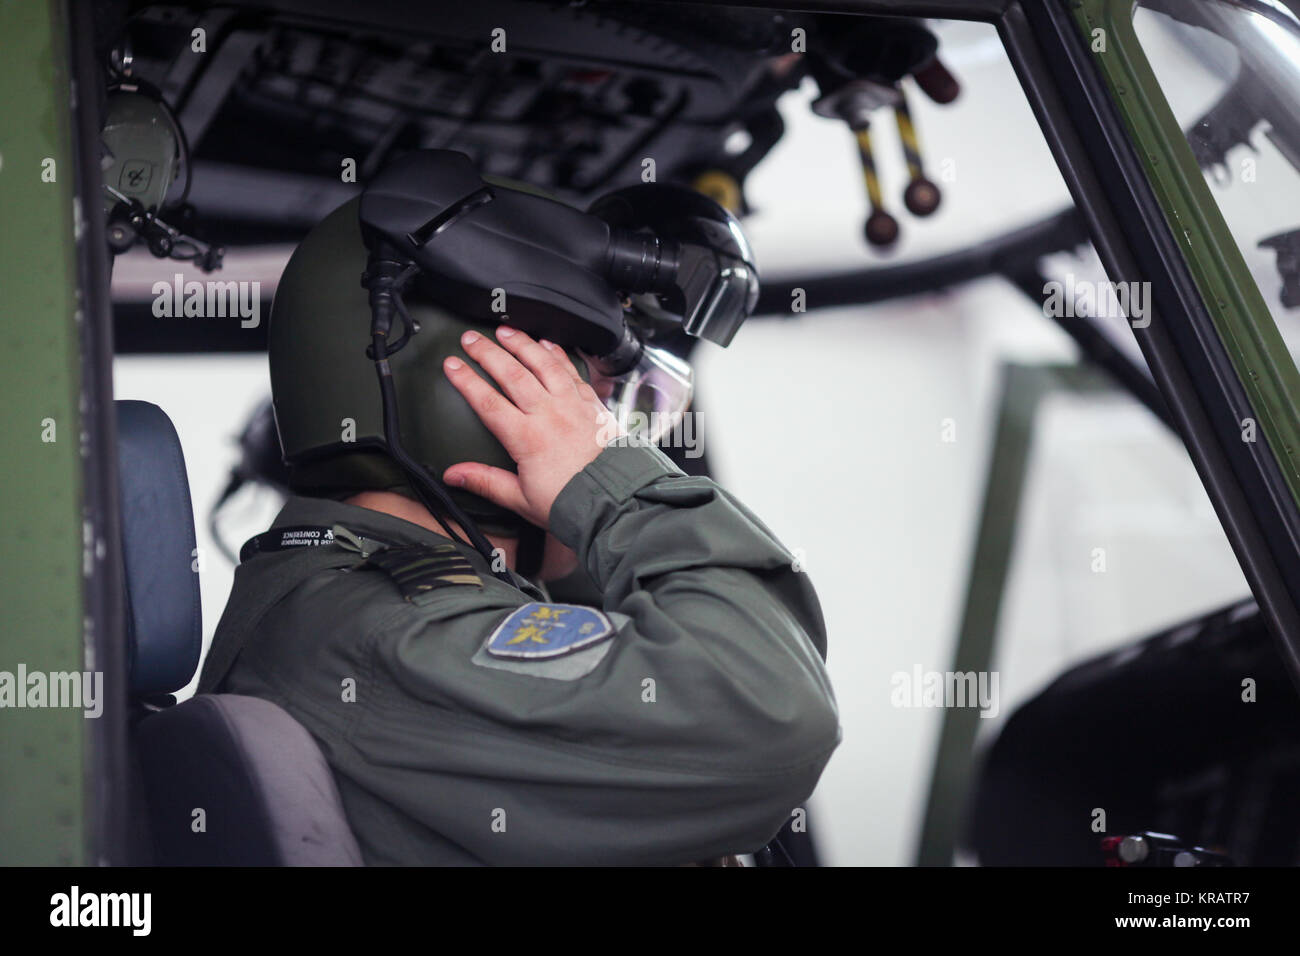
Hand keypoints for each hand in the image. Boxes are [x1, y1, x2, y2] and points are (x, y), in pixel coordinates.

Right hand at [441, 326, 620, 529]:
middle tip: (470, 339)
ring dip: (522, 345)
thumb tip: (454, 475)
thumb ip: (486, 482)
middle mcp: (549, 414)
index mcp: (527, 438)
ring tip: (505, 332)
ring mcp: (572, 405)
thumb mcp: (521, 499)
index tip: (451, 364)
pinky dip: (558, 355)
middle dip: (487, 352)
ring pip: (543, 365)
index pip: (487, 401)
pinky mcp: (592, 404)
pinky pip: (572, 371)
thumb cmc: (572, 503)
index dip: (466, 380)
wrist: (616, 501)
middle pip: (512, 374)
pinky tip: (547, 345)